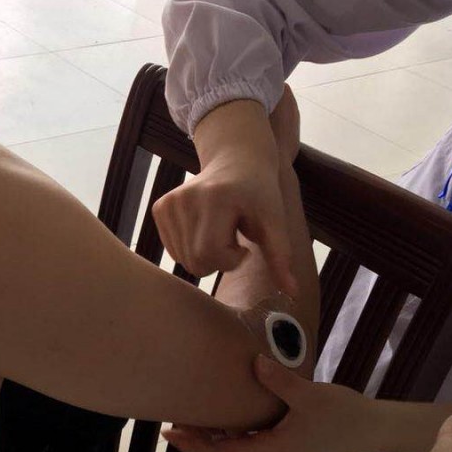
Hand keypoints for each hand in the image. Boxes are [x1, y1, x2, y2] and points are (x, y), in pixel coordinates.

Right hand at [152, 89, 299, 293]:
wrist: (237, 159)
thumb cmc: (260, 192)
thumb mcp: (274, 222)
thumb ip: (280, 257)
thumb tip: (292, 293)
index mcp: (214, 198)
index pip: (209, 254)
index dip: (230, 259)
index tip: (244, 245)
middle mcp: (184, 198)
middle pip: (193, 261)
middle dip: (217, 261)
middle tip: (233, 240)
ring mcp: (168, 202)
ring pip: (182, 259)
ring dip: (204, 255)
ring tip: (220, 232)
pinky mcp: (160, 208)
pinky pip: (172, 249)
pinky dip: (190, 248)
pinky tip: (204, 229)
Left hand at [162, 357, 375, 451]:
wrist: (372, 429)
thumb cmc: (343, 414)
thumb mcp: (310, 395)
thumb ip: (279, 380)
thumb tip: (254, 362)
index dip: (192, 446)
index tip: (169, 433)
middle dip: (195, 441)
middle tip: (168, 423)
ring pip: (234, 449)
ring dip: (210, 438)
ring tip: (187, 417)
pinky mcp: (285, 445)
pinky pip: (248, 442)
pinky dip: (229, 433)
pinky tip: (219, 415)